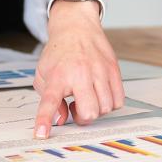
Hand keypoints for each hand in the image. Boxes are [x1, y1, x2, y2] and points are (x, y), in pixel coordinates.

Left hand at [33, 1, 124, 138]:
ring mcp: (100, 72)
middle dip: (83, 117)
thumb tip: (60, 120)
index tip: (42, 134)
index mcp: (58, 75)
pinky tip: (100, 94)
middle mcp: (80, 74)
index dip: (44, 120)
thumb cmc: (59, 52)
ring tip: (87, 96)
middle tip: (76, 107)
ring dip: (96, 109)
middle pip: (90, 112)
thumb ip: (48, 98)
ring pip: (106, 108)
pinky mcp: (114, 70)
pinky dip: (110, 103)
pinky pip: (118, 100)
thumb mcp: (43, 73)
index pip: (50, 102)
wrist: (76, 26)